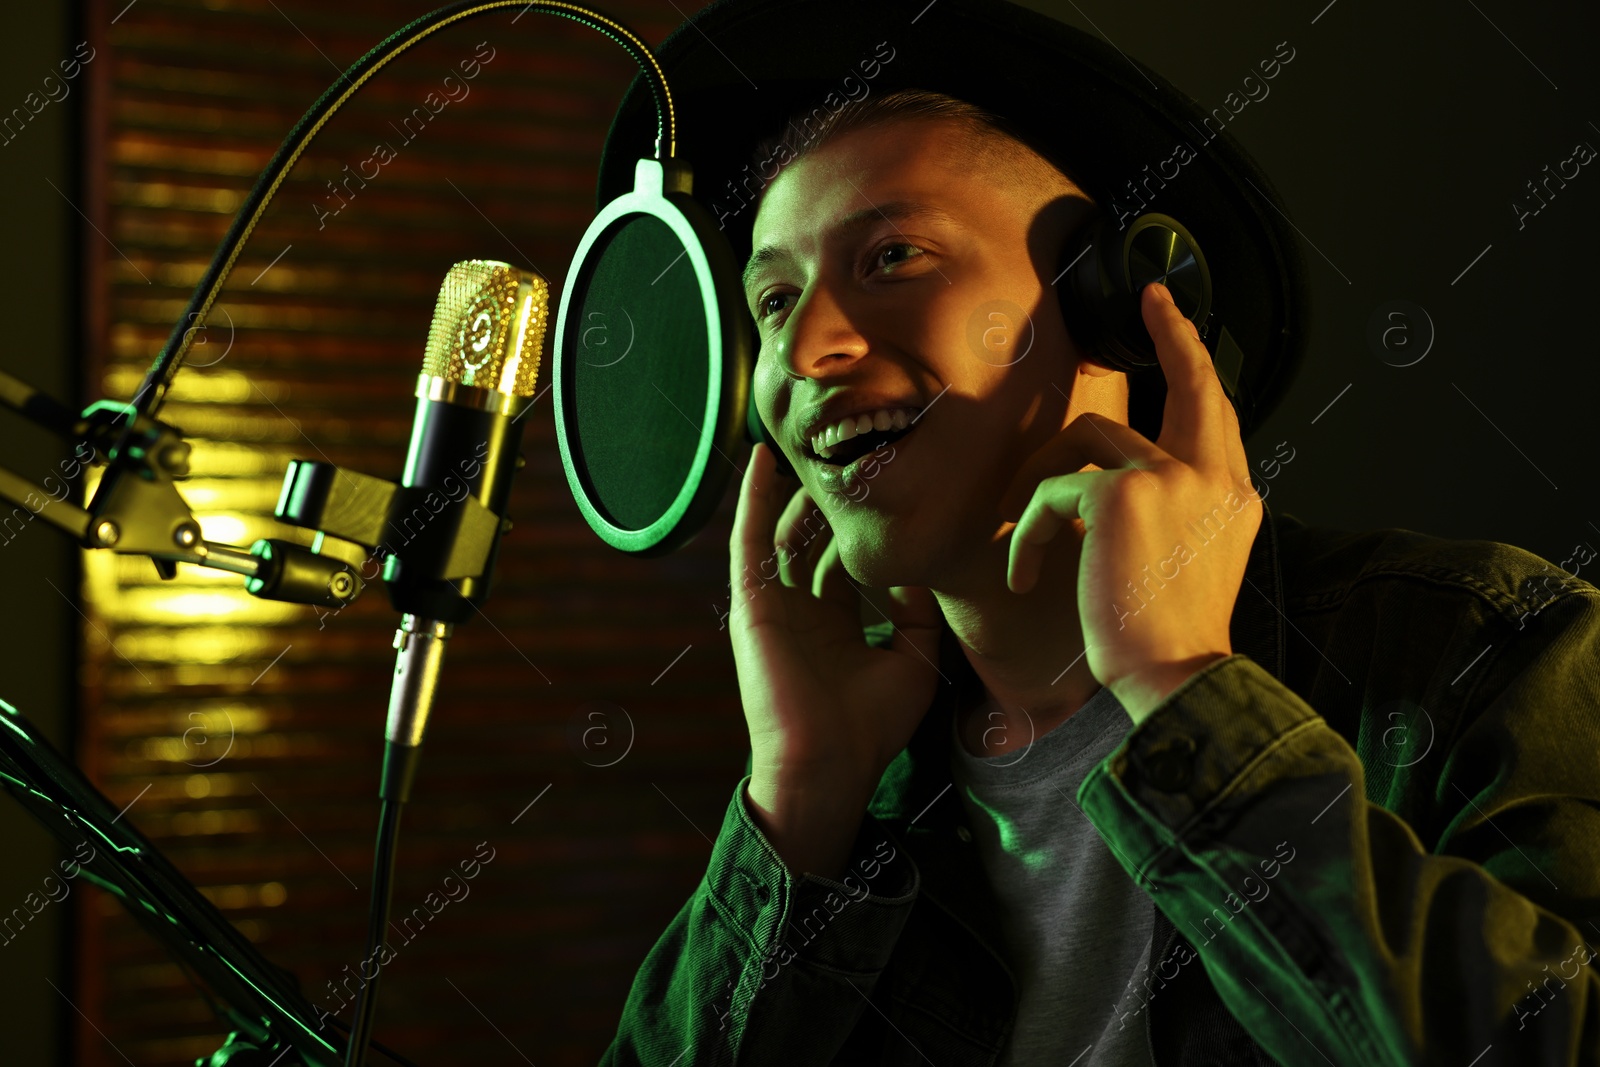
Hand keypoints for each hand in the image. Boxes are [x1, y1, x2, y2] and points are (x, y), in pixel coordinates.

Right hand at [729, 442, 945, 785]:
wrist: (827, 765)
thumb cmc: (869, 727)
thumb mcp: (913, 661)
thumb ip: (920, 612)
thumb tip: (925, 561)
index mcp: (834, 625)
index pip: (845, 563)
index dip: (863, 530)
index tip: (889, 490)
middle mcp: (801, 610)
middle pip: (813, 541)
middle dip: (833, 504)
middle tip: (858, 456)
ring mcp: (773, 605)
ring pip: (783, 532)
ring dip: (799, 493)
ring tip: (821, 447)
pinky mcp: (751, 603)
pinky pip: (750, 541)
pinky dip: (754, 501)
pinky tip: (764, 461)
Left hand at [997, 282, 1261, 722]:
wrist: (1175, 675)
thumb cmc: (1172, 637)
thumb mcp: (1193, 564)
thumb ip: (1178, 511)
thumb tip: (1124, 486)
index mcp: (1233, 497)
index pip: (1217, 412)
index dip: (1195, 360)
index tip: (1176, 319)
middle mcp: (1213, 477)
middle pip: (1192, 384)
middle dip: (1173, 333)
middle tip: (1151, 302)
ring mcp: (1172, 479)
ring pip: (1092, 438)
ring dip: (1046, 480)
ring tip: (1026, 534)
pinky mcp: (1120, 494)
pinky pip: (1053, 488)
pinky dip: (1028, 528)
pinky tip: (1024, 572)